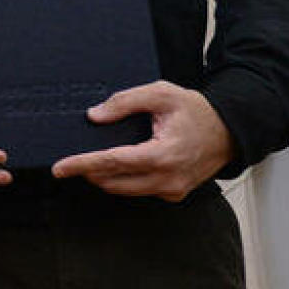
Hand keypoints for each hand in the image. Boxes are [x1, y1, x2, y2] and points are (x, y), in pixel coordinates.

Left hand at [50, 81, 232, 200]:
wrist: (229, 130)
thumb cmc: (197, 111)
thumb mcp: (160, 94)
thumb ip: (125, 101)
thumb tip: (95, 116)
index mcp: (164, 154)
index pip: (112, 163)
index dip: (82, 164)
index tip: (60, 168)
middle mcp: (168, 178)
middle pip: (113, 182)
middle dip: (89, 171)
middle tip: (73, 160)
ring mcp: (172, 190)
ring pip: (124, 190)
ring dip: (105, 177)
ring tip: (94, 160)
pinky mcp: (174, 194)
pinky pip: (139, 190)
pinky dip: (124, 180)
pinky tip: (121, 165)